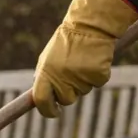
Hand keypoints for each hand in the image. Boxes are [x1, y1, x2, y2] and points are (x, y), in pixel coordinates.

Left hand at [32, 0, 137, 118]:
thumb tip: (39, 97)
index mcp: (46, 73)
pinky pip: (98, 83)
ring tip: (83, 61)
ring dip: (84, 81)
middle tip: (72, 77)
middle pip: (66, 100)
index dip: (47, 110)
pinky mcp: (98, 75)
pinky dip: (98, 75)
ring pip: (83, 91)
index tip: (54, 112)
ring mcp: (81, 77)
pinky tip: (95, 60)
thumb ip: (43, 77)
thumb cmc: (67, 41)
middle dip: (69, 93)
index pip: (41, 100)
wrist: (91, 25)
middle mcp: (62, 78)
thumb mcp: (48, 57)